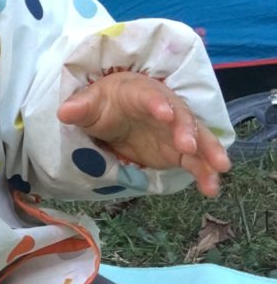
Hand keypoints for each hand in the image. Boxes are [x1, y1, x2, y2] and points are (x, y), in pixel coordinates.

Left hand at [57, 71, 230, 196]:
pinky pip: (196, 162)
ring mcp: (175, 131)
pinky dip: (205, 173)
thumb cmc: (103, 102)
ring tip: (219, 169)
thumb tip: (64, 112)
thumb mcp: (89, 103)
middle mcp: (165, 109)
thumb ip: (80, 107)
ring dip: (208, 152)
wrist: (115, 112)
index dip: (158, 104)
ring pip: (197, 139)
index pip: (151, 96)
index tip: (164, 114)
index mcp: (141, 93)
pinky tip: (212, 189)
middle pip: (180, 117)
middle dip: (187, 130)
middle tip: (190, 147)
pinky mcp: (178, 151)